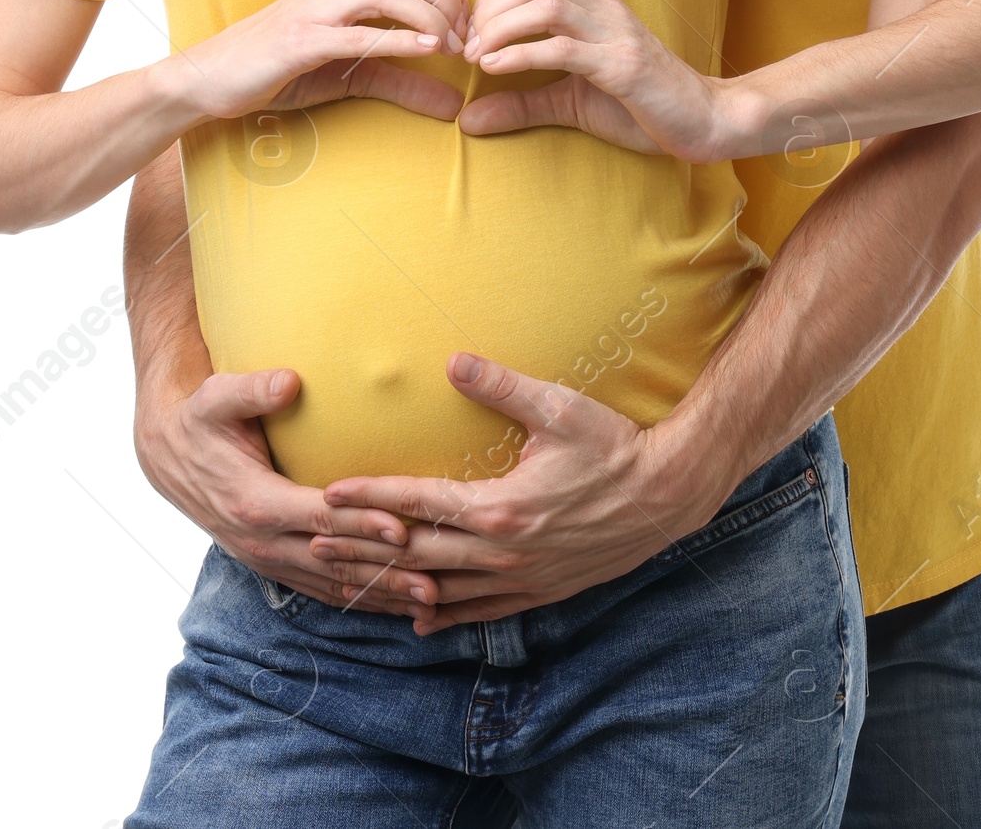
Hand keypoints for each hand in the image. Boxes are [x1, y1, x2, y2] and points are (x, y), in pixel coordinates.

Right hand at [134, 364, 438, 617]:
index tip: (403, 528)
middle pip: (335, 561)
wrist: (168, 455)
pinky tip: (394, 605)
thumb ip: (254, 390)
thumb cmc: (201, 419)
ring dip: (380, 594)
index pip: (321, 517)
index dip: (362, 523)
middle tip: (435, 580)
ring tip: (429, 603)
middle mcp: (262, 541)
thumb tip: (289, 380)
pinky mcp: (273, 563)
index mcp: (255, 503)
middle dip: (385, 572)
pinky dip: (358, 597)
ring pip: (332, 584)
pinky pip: (321, 588)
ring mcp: (267, 558)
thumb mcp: (217, 398)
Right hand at [169, 0, 469, 126]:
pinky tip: (427, 52)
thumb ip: (402, 81)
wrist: (210, 79)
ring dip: (430, 16)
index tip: (469, 19)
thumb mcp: (351, 75)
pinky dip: (398, 38)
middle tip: (467, 35)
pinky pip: (356, 31)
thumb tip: (455, 104)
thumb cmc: (281, 69)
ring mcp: (314, 8)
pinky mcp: (300, 40)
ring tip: (451, 47)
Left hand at [315, 354, 728, 634]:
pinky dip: (444, 614)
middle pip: (416, 554)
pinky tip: (419, 618)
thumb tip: (452, 361)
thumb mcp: (560, 408)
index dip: (371, 496)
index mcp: (501, 508)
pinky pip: (480, 612)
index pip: (419, 504)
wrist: (667, 496)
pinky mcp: (539, 591)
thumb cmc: (613, 445)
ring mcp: (520, 579)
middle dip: (362, 547)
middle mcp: (504, 552)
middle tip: (313, 541)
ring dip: (392, 584)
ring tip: (347, 579)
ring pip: (442, 590)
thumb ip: (502, 386)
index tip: (328, 493)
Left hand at [455, 0, 745, 161]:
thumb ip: (521, 103)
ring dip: (502, 27)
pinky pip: (565, 48)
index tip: (468, 32)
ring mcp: (616, 34)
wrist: (705, 121)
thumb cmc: (640, 107)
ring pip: (546, 5)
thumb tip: (466, 119)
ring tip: (478, 56)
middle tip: (467, 44)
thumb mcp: (570, 103)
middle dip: (490, 8)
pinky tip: (497, 68)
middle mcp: (604, 8)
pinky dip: (523, 55)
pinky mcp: (624, 66)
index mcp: (594, 5)